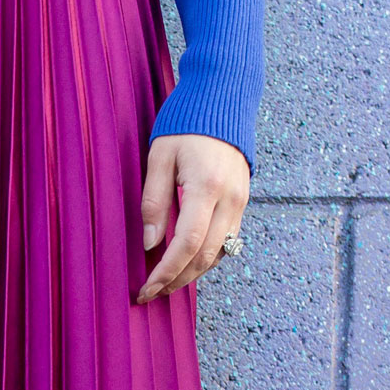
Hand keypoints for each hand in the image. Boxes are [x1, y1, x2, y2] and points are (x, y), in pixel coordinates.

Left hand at [136, 133, 249, 304]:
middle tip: (152, 293)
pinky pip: (227, 241)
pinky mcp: (243, 201)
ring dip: (191, 274)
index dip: (165, 272)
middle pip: (204, 257)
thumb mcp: (160, 157)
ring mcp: (241, 201)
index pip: (186, 245)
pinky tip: (186, 263)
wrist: (224, 96)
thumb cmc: (186, 123)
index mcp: (207, 187)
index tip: (146, 289)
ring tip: (166, 283)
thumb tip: (150, 244)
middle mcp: (230, 199)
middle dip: (176, 280)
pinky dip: (206, 258)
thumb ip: (154, 201)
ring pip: (218, 254)